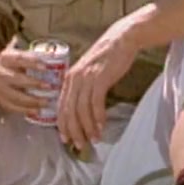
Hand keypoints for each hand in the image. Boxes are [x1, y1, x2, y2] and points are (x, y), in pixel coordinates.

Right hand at [0, 48, 54, 116]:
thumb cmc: (9, 64)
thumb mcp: (15, 55)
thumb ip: (31, 56)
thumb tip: (56, 58)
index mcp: (5, 58)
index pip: (19, 58)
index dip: (32, 62)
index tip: (45, 66)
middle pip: (16, 78)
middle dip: (34, 83)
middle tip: (50, 86)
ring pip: (15, 96)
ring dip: (32, 100)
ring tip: (46, 102)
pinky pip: (12, 107)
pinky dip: (25, 110)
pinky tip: (37, 110)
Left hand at [58, 20, 138, 150]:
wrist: (121, 40)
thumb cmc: (106, 57)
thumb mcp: (88, 72)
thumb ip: (82, 87)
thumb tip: (82, 109)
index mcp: (69, 77)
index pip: (61, 106)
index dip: (63, 124)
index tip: (66, 138)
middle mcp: (74, 78)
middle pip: (69, 110)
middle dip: (74, 130)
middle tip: (79, 145)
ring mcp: (86, 78)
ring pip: (82, 109)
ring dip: (88, 127)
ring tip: (94, 139)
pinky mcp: (100, 78)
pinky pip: (96, 103)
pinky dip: (98, 117)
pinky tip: (101, 126)